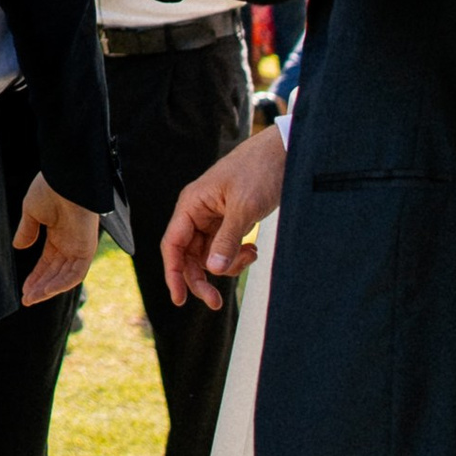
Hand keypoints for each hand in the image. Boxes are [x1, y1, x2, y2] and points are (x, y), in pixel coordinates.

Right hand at [15, 173, 100, 306]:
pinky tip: (45, 291)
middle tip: (26, 299)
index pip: (48, 262)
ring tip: (31, 299)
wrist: (67, 179)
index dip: (36, 276)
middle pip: (55, 272)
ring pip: (65, 277)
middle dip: (40, 287)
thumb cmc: (49, 189)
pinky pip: (75, 273)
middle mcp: (70, 243)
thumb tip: (18, 247)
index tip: (24, 289)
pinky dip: (61, 284)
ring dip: (49, 289)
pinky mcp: (87, 249)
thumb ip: (27, 231)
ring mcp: (79, 247)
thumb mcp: (32, 212)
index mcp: (59, 234)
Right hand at [160, 120, 285, 309]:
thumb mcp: (244, 207)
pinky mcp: (230, 221)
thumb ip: (226, 240)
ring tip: (248, 255)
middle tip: (216, 300)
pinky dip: (237, 256)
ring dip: (227, 264)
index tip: (179, 299)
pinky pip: (225, 248)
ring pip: (209, 255)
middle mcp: (198, 212)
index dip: (172, 273)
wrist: (283, 154)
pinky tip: (251, 249)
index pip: (172, 244)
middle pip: (188, 255)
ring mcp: (214, 218)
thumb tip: (213, 270)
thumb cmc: (259, 170)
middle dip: (202, 277)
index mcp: (192, 204)